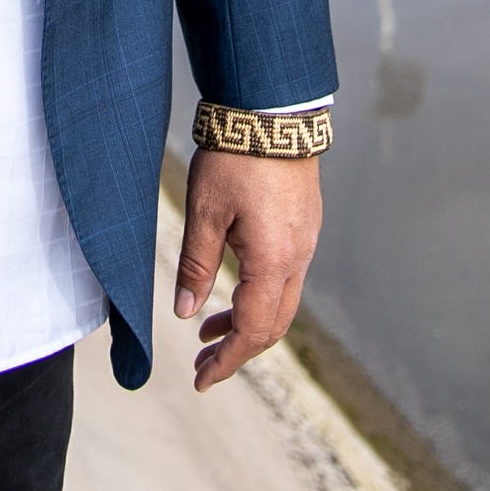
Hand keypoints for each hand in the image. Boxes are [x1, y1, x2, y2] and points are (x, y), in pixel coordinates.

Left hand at [173, 146, 322, 391]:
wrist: (273, 110)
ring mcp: (305, 242)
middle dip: (237, 350)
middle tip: (201, 363)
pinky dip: (257, 295)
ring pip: (280, 301)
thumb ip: (196, 265)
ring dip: (245, 321)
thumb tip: (184, 312)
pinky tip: (231, 288)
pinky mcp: (304, 225)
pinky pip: (285, 276)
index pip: (253, 331)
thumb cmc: (235, 159)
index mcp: (274, 262)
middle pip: (273, 325)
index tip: (202, 380)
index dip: (227, 361)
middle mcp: (298, 258)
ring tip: (206, 329)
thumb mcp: (204, 213)